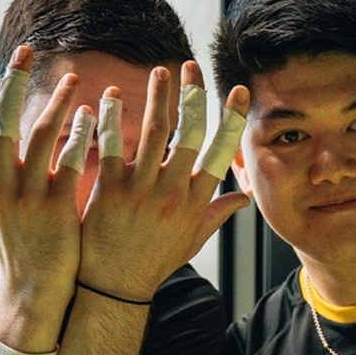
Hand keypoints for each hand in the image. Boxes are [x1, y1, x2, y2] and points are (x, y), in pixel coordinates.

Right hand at [0, 46, 86, 350]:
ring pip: (38, 136)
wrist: (34, 297)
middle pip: (1, 124)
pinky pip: (70, 162)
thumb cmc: (11, 257)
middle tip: (25, 50)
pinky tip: (93, 115)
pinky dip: (80, 136)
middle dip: (13, 83)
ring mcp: (27, 197)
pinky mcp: (57, 208)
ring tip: (74, 78)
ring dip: (56, 102)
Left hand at [78, 61, 249, 300]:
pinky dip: (111, 118)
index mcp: (195, 203)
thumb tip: (245, 201)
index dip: (232, 119)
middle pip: (189, 133)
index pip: (220, 153)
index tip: (238, 91)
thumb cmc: (154, 263)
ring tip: (159, 72)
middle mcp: (173, 193)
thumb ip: (216, 215)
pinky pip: (112, 145)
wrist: (115, 287)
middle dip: (193, 96)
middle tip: (191, 68)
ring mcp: (142, 190)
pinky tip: (110, 96)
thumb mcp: (192, 241)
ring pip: (153, 132)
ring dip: (157, 96)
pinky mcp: (110, 190)